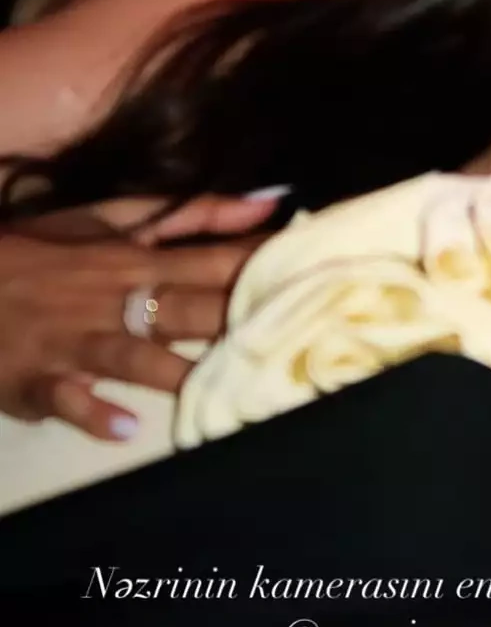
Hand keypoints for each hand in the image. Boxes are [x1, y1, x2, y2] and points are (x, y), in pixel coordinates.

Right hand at [0, 189, 282, 438]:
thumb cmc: (45, 248)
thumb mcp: (112, 219)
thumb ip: (192, 212)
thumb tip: (267, 200)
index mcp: (137, 260)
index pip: (213, 262)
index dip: (263, 269)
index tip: (316, 276)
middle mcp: (115, 300)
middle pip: (184, 310)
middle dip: (233, 321)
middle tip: (288, 337)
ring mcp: (76, 342)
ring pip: (131, 356)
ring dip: (173, 371)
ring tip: (215, 389)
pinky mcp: (38, 380)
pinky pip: (67, 398)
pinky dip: (93, 412)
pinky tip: (124, 427)